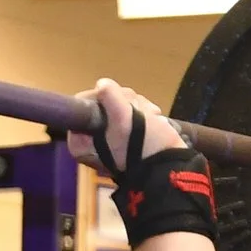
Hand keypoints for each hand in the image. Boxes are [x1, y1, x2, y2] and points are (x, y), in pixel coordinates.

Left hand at [65, 79, 184, 176]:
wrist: (170, 166)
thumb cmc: (143, 147)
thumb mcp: (123, 118)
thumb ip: (109, 97)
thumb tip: (101, 84)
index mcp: (81, 143)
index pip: (82, 103)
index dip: (102, 96)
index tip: (118, 100)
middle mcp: (90, 141)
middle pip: (103, 102)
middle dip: (125, 102)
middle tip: (136, 113)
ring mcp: (108, 137)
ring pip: (120, 103)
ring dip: (138, 107)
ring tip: (149, 121)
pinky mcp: (124, 134)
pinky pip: (130, 111)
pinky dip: (143, 113)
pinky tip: (153, 121)